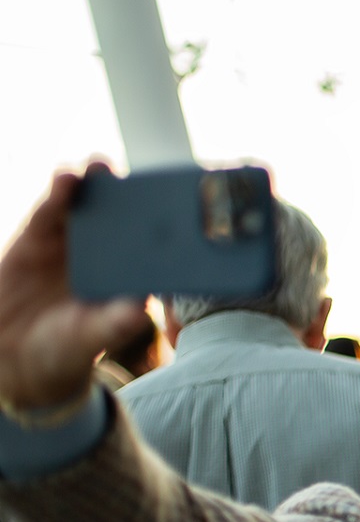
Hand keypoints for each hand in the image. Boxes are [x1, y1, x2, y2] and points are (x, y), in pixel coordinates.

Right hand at [0, 166, 148, 410]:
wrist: (13, 356)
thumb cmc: (65, 351)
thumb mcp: (91, 337)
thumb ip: (114, 323)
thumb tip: (140, 311)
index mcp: (130, 275)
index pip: (155, 243)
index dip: (168, 222)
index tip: (181, 203)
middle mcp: (107, 253)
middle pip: (126, 215)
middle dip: (134, 191)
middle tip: (142, 175)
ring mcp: (74, 241)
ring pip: (89, 204)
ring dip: (96, 180)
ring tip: (101, 165)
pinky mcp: (40, 236)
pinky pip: (52, 209)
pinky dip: (59, 191)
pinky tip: (67, 177)